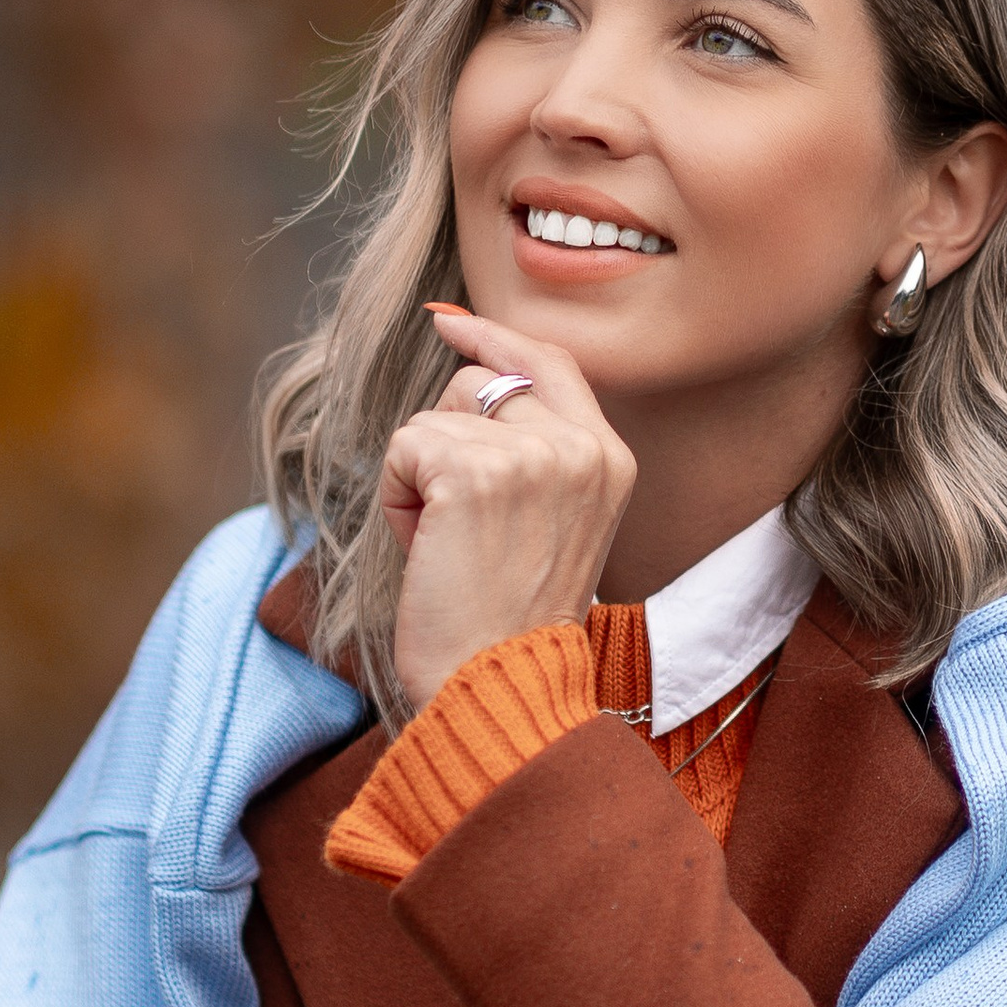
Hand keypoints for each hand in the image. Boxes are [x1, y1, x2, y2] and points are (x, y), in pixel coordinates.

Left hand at [380, 306, 635, 704]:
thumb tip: (472, 370)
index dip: (494, 339)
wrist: (497, 683)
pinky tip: (428, 548)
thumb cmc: (508, 620)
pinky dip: (397, 498)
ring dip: (419, 480)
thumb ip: (535, 452)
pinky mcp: (474, 469)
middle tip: (463, 528)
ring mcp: (531, 454)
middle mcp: (581, 448)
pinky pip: (403, 447)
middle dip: (444, 443)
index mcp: (609, 459)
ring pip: (432, 417)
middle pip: (477, 383)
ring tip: (450, 546)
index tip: (449, 324)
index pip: (551, 364)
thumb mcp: (552, 523)